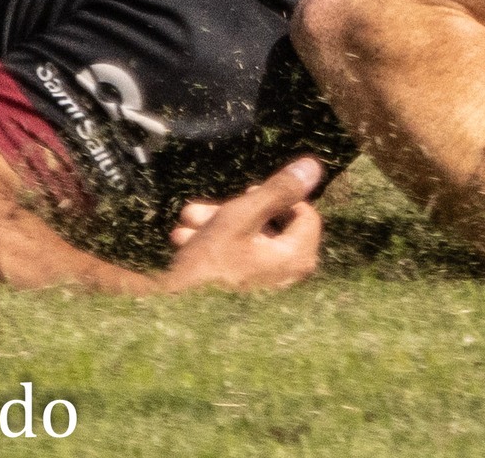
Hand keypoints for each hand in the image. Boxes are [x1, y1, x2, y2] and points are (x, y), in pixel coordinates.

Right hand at [161, 157, 324, 291]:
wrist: (172, 318)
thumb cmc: (209, 265)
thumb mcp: (241, 216)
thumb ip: (278, 190)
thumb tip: (313, 166)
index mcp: (295, 259)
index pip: (304, 214)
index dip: (277, 197)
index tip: (249, 193)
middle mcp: (286, 277)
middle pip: (271, 227)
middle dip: (234, 210)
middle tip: (203, 208)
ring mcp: (265, 289)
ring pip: (247, 242)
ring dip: (216, 226)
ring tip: (185, 221)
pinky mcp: (244, 296)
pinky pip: (237, 262)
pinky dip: (214, 247)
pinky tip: (184, 240)